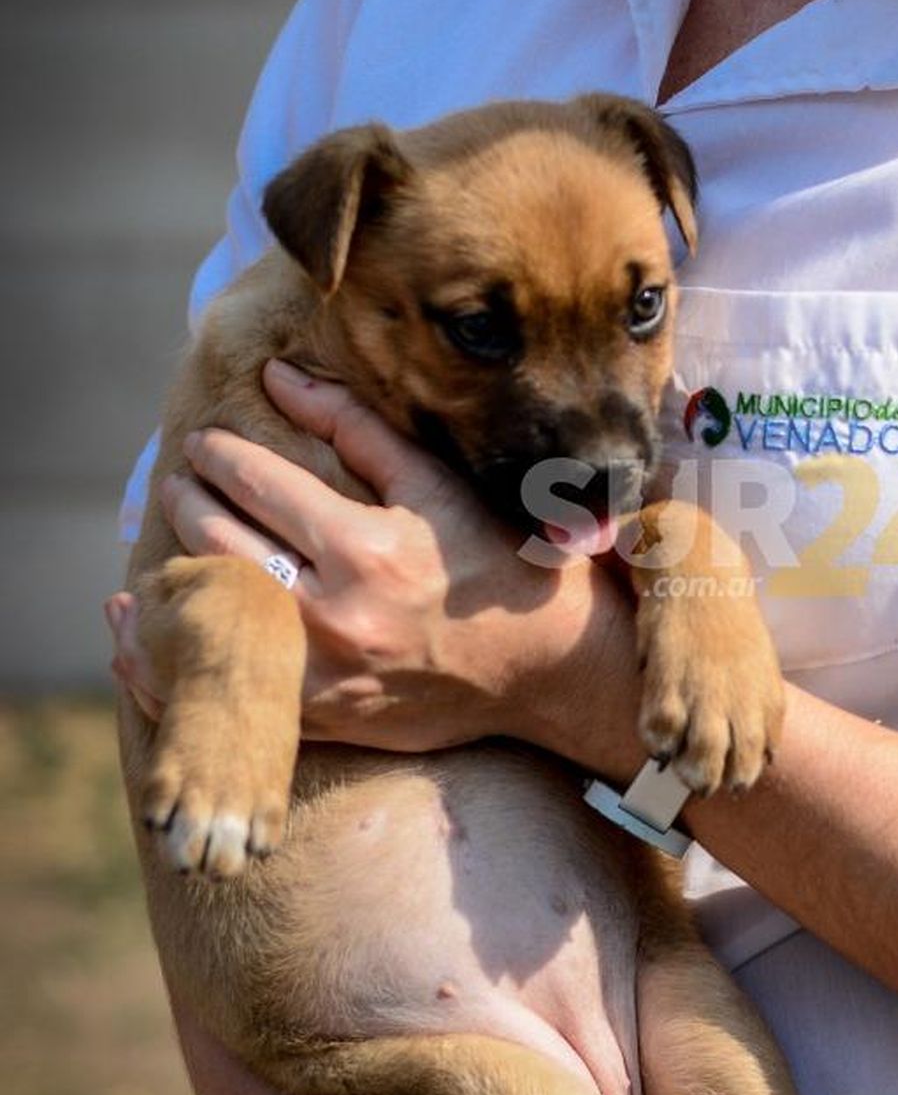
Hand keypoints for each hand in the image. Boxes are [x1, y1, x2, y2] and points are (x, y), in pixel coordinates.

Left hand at [110, 361, 638, 758]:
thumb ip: (355, 427)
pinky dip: (176, 659)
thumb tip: (278, 376)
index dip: (221, 454)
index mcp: (366, 549)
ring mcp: (324, 676)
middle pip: (223, 544)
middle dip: (190, 501)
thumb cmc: (499, 562)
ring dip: (176, 570)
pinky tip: (153, 627)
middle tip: (182, 480)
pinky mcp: (322, 718)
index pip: (259, 484)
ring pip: (214, 615)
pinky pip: (227, 689)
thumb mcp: (438, 484)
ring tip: (175, 537)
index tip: (206, 442)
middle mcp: (337, 616)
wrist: (548, 669)